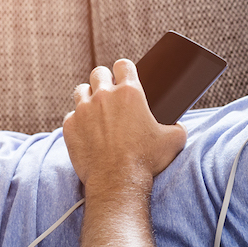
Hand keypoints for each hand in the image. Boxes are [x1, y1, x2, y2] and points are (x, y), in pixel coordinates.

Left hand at [63, 59, 186, 189]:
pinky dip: (78, 120)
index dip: (125, 69)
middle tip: (111, 93)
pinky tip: (87, 130)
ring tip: (97, 109)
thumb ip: (177, 126)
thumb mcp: (174, 140)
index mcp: (130, 93)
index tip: (126, 75)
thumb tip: (177, 125)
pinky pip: (71, 115)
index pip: (123, 65)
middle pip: (99, 72)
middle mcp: (104, 96)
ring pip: (81, 90)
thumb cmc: (147, 160)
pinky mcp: (69, 126)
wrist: (118, 181)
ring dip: (89, 96)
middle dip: (105, 79)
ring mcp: (83, 110)